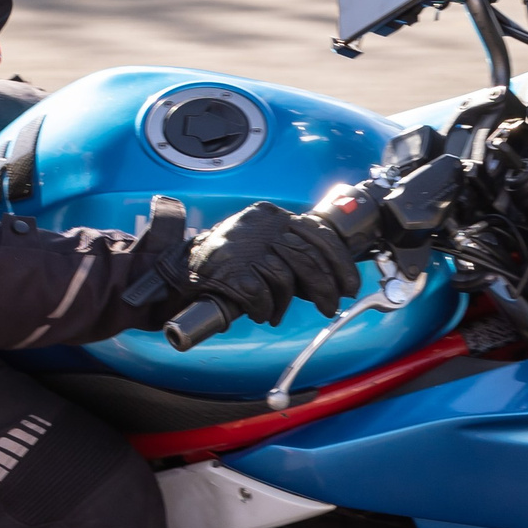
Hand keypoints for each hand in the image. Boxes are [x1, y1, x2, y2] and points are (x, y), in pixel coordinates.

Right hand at [186, 202, 361, 326]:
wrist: (178, 268)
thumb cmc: (227, 261)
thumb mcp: (263, 243)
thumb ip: (293, 250)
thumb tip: (331, 275)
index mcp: (271, 215)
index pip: (318, 233)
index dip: (340, 262)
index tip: (350, 285)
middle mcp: (259, 225)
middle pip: (308, 257)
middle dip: (324, 289)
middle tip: (329, 308)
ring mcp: (243, 246)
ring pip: (285, 279)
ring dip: (284, 304)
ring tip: (275, 312)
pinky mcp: (229, 270)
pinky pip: (261, 295)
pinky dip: (264, 309)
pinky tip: (259, 311)